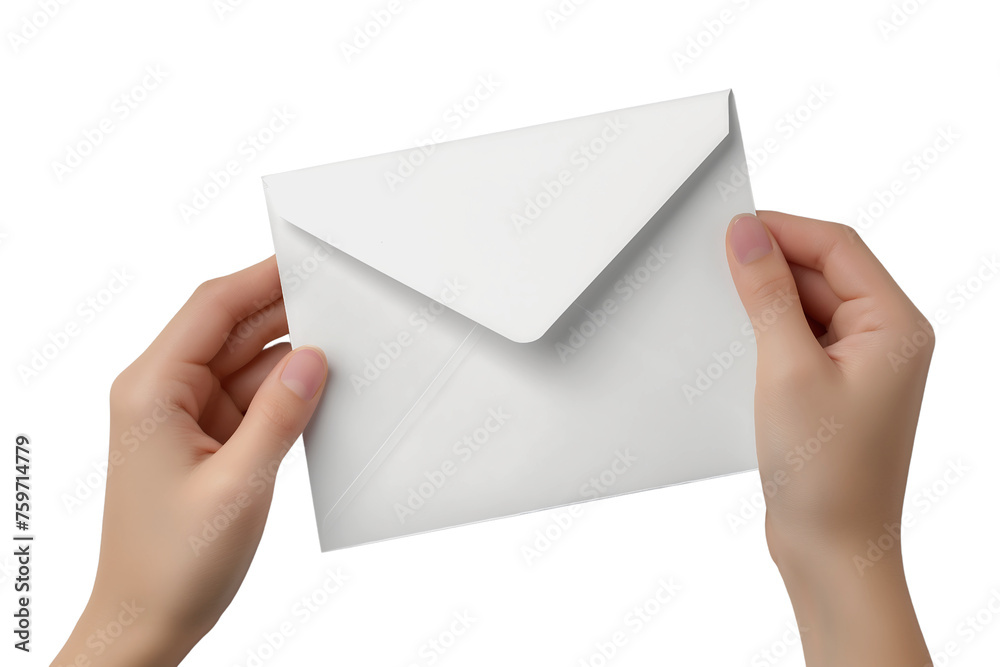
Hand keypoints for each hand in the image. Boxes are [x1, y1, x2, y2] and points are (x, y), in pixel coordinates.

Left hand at [52, 257, 327, 666]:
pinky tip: (320, 392)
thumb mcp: (239, 485)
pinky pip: (251, 398)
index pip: (212, 309)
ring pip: (246, 363)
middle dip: (285, 315)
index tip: (307, 261)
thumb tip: (314, 359)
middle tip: (343, 302)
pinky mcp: (205, 438)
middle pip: (230, 330)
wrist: (147, 621)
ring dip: (290, 360)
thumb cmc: (173, 562)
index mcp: (153, 390)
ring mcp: (185, 415)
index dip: (260, 278)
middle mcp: (163, 393)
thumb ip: (280, 415)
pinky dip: (284, 394)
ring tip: (346, 351)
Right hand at [726, 211, 932, 664]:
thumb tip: (747, 234)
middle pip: (821, 271)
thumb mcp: (787, 370)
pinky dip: (765, 333)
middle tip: (712, 265)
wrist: (832, 551)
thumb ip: (767, 294)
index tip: (730, 227)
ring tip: (720, 310)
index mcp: (894, 325)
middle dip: (768, 265)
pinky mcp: (832, 387)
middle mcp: (884, 338)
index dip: (782, 229)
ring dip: (763, 301)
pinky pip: (797, 338)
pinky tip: (735, 343)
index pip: (837, 246)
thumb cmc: (827, 473)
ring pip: (806, 304)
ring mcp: (859, 364)